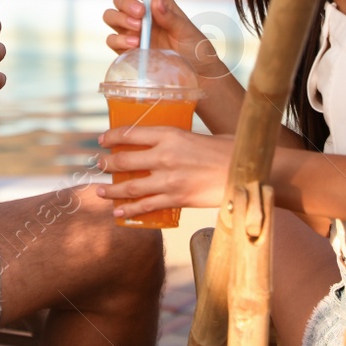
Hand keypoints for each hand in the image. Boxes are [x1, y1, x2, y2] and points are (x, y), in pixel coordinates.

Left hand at [95, 127, 232, 220]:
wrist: (246, 171)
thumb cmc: (228, 150)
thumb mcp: (199, 136)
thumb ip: (180, 141)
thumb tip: (167, 145)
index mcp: (170, 134)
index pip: (131, 133)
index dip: (112, 137)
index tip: (102, 140)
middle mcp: (164, 155)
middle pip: (124, 160)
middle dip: (106, 164)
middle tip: (99, 164)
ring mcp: (169, 179)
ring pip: (130, 186)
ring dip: (111, 189)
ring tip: (100, 190)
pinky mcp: (176, 199)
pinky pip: (147, 206)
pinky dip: (130, 210)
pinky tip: (119, 212)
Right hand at [102, 0, 212, 67]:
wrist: (196, 76)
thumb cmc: (195, 50)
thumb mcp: (187, 32)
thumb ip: (171, 17)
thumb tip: (156, 2)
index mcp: (158, 5)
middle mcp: (141, 16)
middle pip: (120, 0)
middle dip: (126, 3)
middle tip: (141, 13)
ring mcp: (132, 32)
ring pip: (111, 16)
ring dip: (120, 19)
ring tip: (139, 29)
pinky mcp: (126, 50)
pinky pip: (112, 40)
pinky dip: (119, 40)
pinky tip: (135, 45)